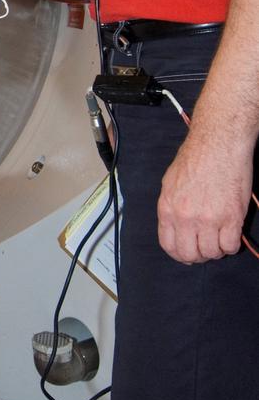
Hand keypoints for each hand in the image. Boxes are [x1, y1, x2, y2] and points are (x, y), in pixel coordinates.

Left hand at [157, 129, 248, 262]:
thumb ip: (172, 206)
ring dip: (217, 250)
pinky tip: (231, 234)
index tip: (188, 254)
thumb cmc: (196, 157)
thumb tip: (175, 226)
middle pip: (190, 254)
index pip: (168, 245)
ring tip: (220, 237)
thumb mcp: (170, 182)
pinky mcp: (231, 217)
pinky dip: (231, 245)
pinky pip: (230, 246)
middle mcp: (185, 217)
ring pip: (212, 253)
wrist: (218, 143)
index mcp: (168, 208)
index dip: (179, 254)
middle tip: (207, 248)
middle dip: (199, 256)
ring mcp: (208, 219)